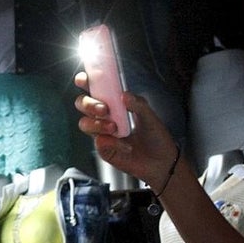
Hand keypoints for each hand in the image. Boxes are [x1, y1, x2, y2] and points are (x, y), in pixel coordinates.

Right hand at [74, 71, 178, 189]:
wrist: (161, 162)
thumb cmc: (156, 137)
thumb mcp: (150, 116)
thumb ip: (137, 103)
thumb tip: (124, 95)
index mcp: (114, 103)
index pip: (95, 89)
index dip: (85, 82)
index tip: (82, 80)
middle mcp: (105, 116)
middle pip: (82, 104)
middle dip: (89, 104)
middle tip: (104, 109)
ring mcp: (102, 133)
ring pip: (84, 123)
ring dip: (97, 124)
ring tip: (114, 128)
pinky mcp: (103, 149)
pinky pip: (98, 142)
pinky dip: (111, 142)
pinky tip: (125, 146)